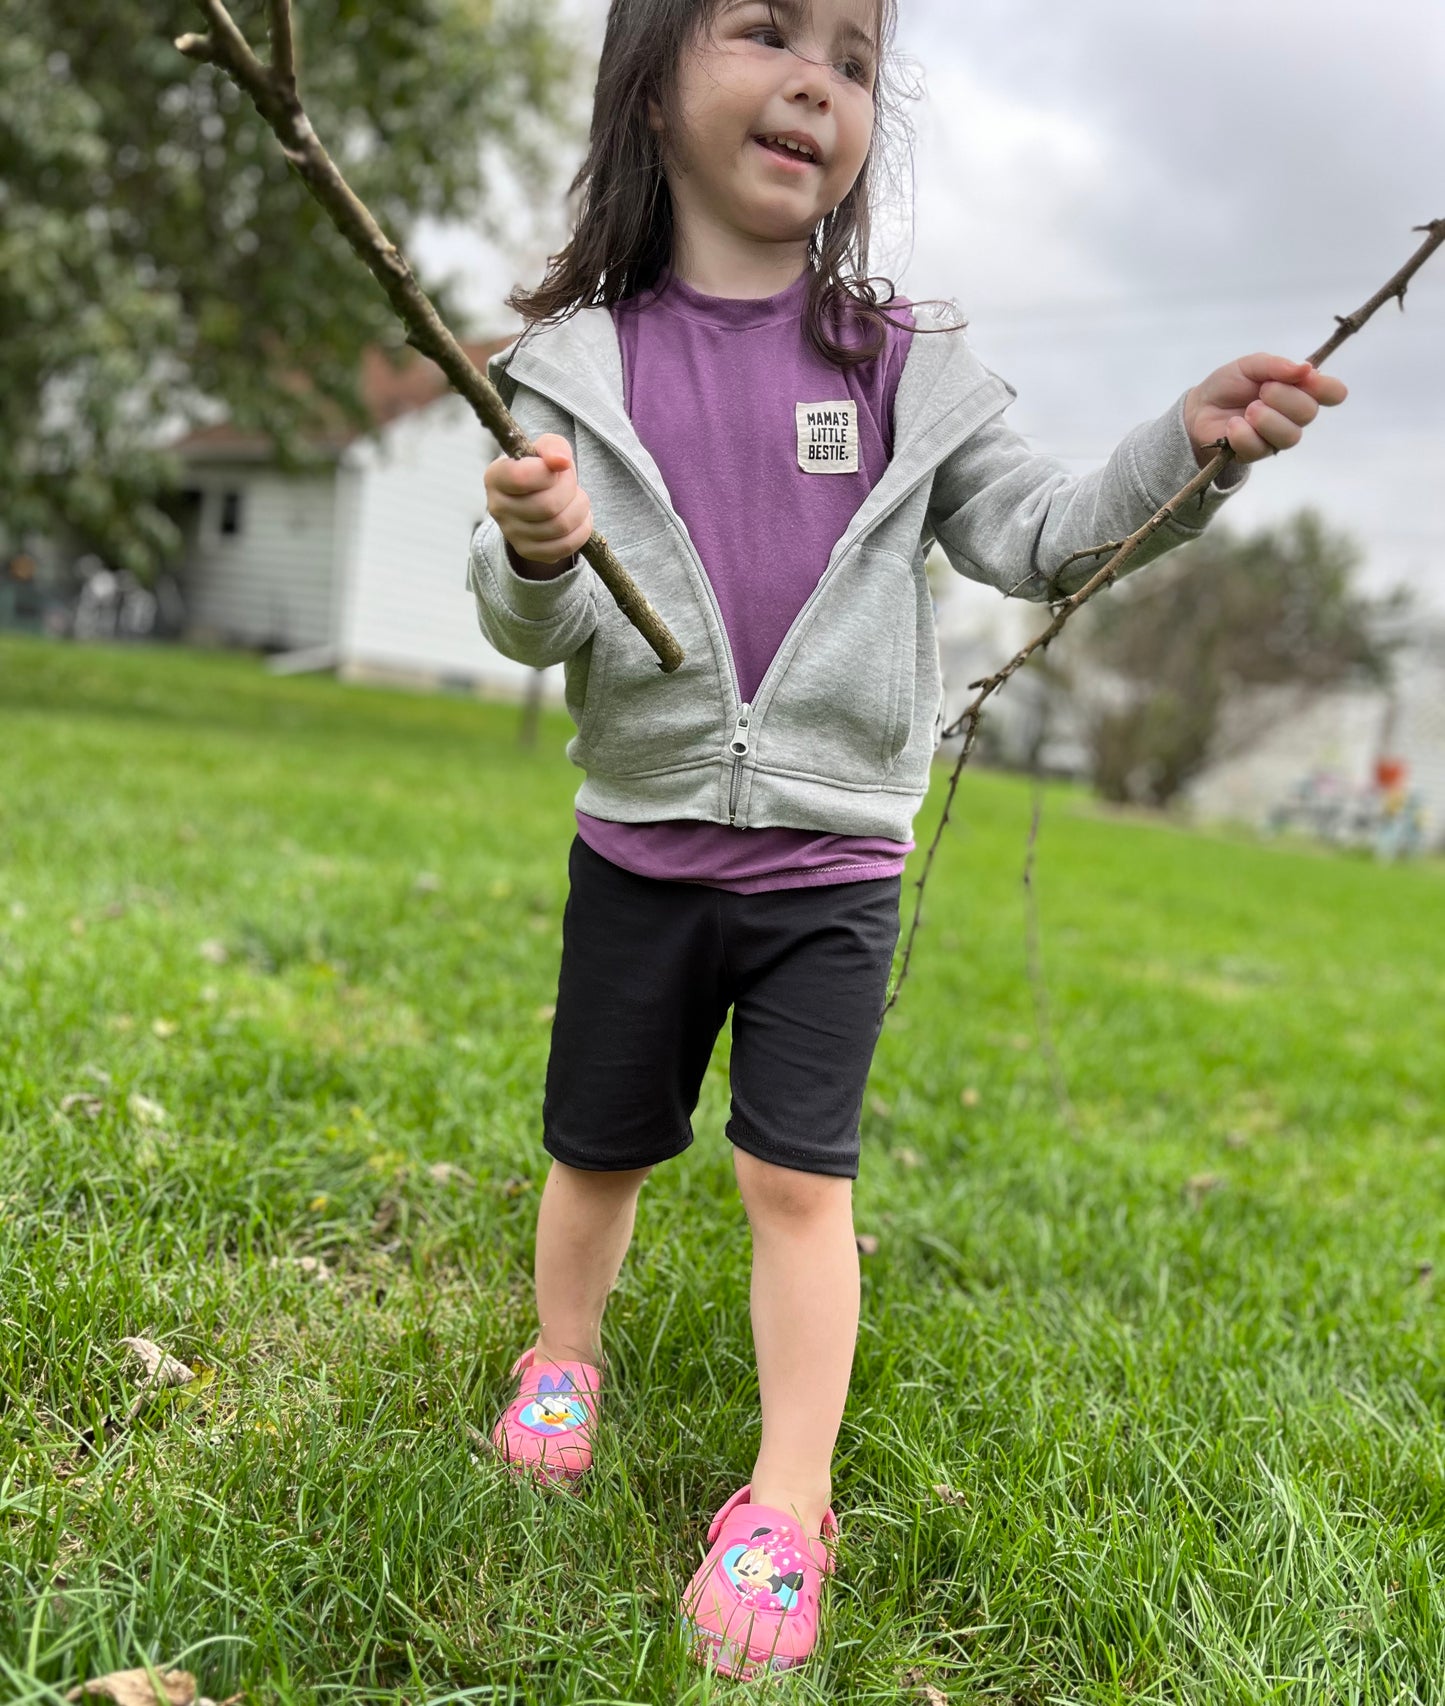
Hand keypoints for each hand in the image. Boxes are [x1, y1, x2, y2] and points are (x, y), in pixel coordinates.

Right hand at [484, 432, 593, 565]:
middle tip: (571, 484)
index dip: (549, 472)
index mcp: (495, 477)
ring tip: (578, 500)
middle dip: (570, 490)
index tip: (556, 468)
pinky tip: (580, 519)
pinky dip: (582, 531)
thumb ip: (554, 446)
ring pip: (560, 526)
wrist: (536, 498)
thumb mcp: (546, 450)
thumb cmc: (541, 469)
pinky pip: (565, 546)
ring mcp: (511, 533)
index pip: (523, 477)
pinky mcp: (528, 551)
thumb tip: (561, 461)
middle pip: (548, 505)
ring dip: (580, 509)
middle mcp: (497, 507)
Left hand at [1184, 353, 1347, 468]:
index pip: (1334, 393)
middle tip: (1261, 391)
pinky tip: (1233, 425)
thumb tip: (1307, 369)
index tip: (1305, 379)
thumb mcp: (1250, 365)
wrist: (1199, 407)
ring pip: (1290, 437)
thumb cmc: (1230, 384)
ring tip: (1247, 410)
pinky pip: (1260, 448)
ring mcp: (1277, 437)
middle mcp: (1294, 416)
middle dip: (1283, 398)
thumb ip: (1276, 365)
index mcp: (1301, 390)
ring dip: (1266, 419)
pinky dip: (1243, 434)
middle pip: (1309, 413)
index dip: (1326, 388)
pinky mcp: (1256, 454)